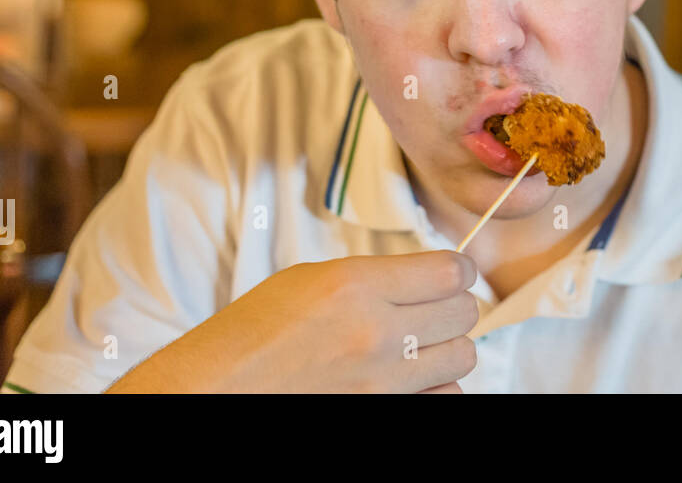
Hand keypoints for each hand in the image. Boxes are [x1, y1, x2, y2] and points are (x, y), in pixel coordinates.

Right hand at [105, 250, 479, 392]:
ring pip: (463, 357)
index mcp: (356, 286)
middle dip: (454, 305)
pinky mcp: (383, 411)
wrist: (216, 391)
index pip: (451, 271)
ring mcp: (383, 381)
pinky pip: (445, 398)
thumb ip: (375, 277)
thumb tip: (428, 279)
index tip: (452, 274)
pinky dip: (436, 388)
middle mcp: (376, 333)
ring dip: (448, 347)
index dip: (457, 270)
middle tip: (434, 307)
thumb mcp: (312, 280)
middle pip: (465, 312)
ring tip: (421, 344)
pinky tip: (411, 379)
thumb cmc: (253, 335)